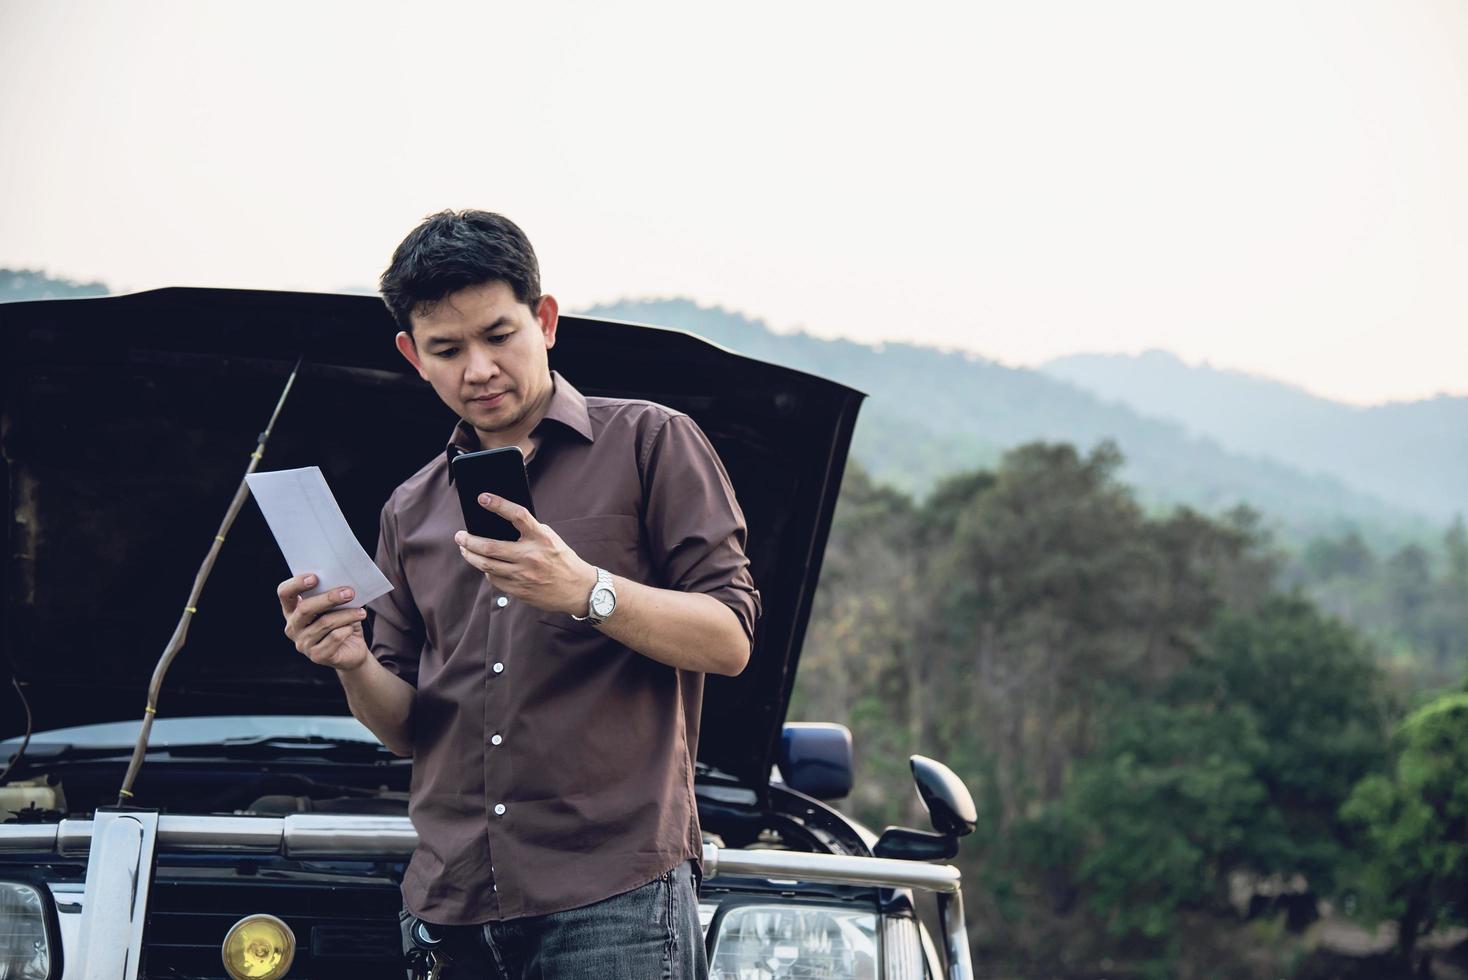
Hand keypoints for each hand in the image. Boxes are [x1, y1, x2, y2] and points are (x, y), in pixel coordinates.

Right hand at [278, 573, 370, 670]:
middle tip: (350, 592)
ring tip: (361, 612)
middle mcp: (293, 627)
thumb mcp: (337, 606)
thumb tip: (344, 584)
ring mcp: (303, 644)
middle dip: (329, 598)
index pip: (285, 593)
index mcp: (293, 610)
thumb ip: (334, 594)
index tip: (315, 577)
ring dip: (346, 615)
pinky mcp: (317, 656)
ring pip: (324, 623)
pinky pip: (333, 638)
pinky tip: (352, 628)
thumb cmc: (343, 622)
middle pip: (305, 609)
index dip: (296, 584)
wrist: (353, 650)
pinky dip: (346, 630)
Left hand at [455, 493, 596, 615]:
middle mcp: (531, 556)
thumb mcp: (550, 539)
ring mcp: (524, 575)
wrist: (578, 589)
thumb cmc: (562, 559)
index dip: (499, 505)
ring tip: (464, 549)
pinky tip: (484, 565)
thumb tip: (500, 524)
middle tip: (460, 536)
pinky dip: (487, 571)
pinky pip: (494, 580)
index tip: (483, 498)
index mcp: (541, 538)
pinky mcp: (519, 590)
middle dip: (469, 541)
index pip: (518, 515)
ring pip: (486, 566)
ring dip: (470, 556)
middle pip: (490, 547)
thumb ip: (529, 531)